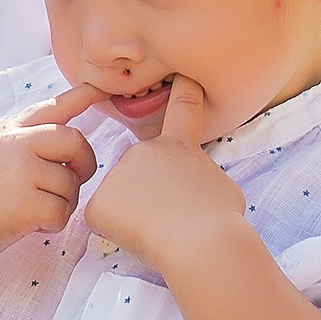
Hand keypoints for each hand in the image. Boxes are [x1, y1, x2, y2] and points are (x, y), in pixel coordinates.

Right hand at [0, 84, 102, 265]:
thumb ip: (24, 142)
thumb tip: (70, 142)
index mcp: (9, 129)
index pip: (52, 106)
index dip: (81, 96)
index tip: (100, 88)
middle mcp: (16, 143)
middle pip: (75, 142)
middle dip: (83, 165)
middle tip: (69, 182)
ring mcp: (21, 171)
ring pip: (72, 184)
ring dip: (61, 203)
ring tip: (32, 209)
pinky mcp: (26, 203)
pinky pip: (62, 212)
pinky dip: (51, 224)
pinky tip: (28, 224)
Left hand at [80, 77, 245, 270]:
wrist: (204, 243)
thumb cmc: (222, 220)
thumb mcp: (221, 186)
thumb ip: (196, 176)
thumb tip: (186, 187)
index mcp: (179, 147)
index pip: (182, 110)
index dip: (183, 91)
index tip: (183, 76)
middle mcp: (143, 151)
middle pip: (140, 173)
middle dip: (149, 194)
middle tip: (174, 217)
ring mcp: (117, 174)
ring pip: (121, 199)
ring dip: (135, 214)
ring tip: (162, 229)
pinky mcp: (98, 203)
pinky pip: (105, 221)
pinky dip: (118, 233)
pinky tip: (141, 237)